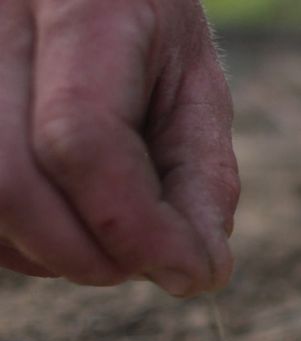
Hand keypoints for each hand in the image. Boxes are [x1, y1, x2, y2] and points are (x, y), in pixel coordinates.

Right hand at [0, 0, 238, 295]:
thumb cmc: (144, 25)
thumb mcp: (193, 82)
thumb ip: (201, 173)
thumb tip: (199, 273)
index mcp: (81, 7)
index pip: (83, 138)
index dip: (136, 227)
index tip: (192, 272)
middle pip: (11, 180)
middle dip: (89, 254)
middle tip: (150, 266)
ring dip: (51, 253)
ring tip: (113, 239)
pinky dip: (19, 240)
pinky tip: (63, 223)